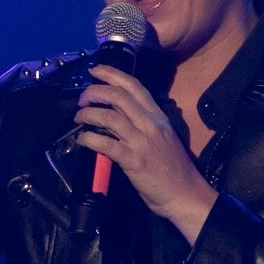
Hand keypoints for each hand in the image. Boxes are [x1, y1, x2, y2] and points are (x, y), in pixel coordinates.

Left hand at [74, 65, 217, 242]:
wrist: (185, 193)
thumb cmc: (173, 168)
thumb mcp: (162, 136)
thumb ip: (142, 123)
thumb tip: (114, 114)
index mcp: (158, 116)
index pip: (134, 86)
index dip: (111, 73)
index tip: (95, 70)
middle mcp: (150, 124)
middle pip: (118, 96)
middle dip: (94, 92)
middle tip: (82, 99)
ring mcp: (142, 141)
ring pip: (109, 116)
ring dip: (88, 114)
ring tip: (79, 118)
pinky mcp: (133, 160)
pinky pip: (105, 143)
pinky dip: (88, 138)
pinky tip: (82, 139)